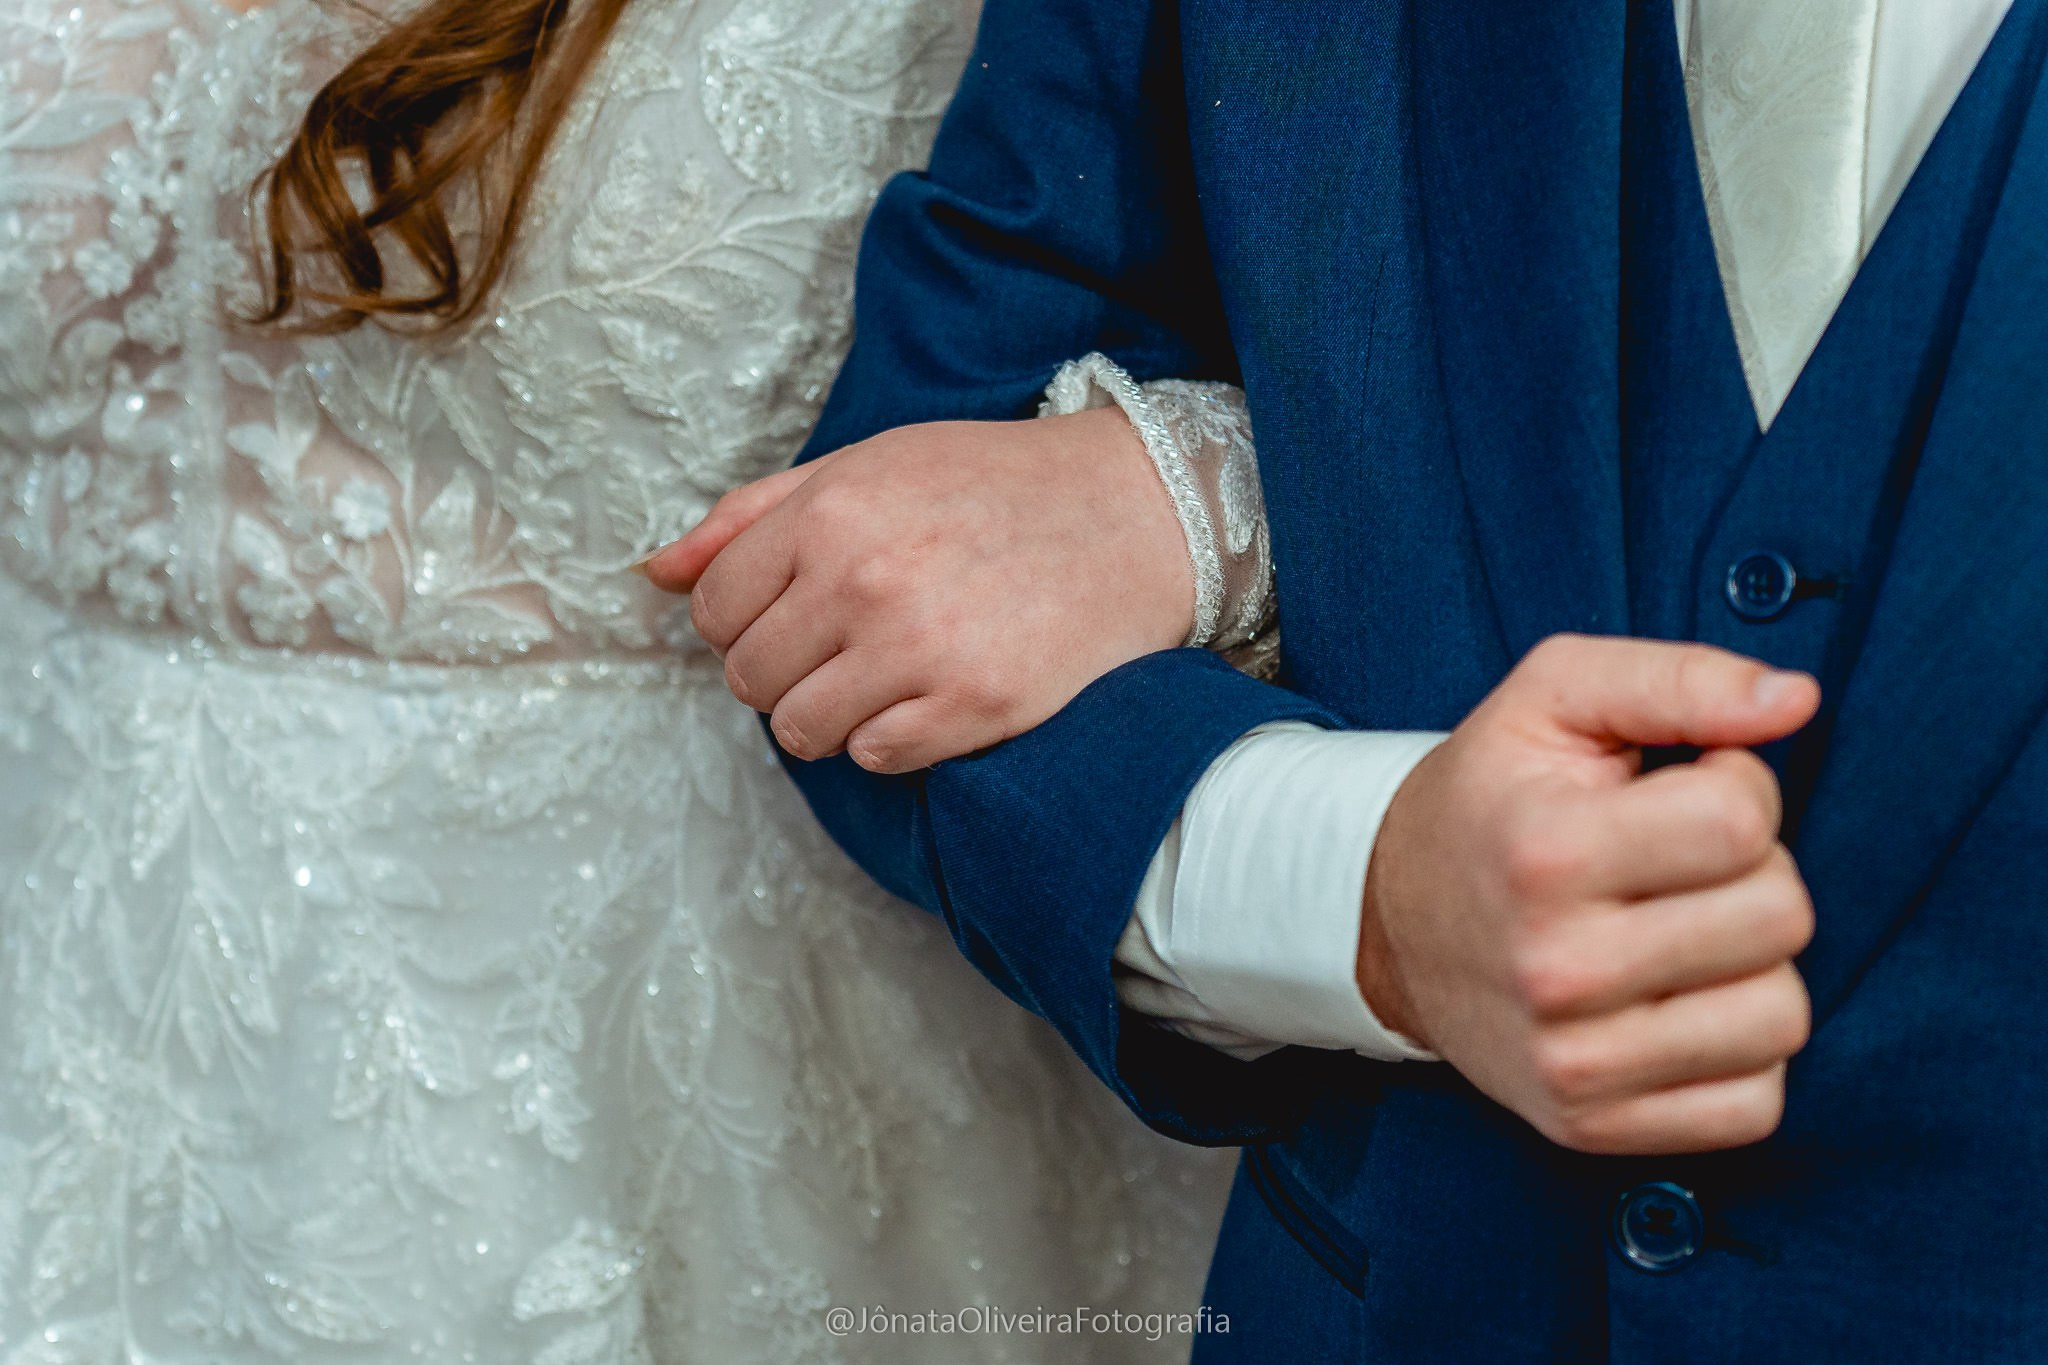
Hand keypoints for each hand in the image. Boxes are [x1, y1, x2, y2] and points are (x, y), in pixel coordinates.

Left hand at [640, 408, 1194, 771]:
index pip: (713, 606)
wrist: (1133, 514)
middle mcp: (864, 580)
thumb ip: (751, 516)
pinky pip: (874, 758)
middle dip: (782, 669)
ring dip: (830, 713)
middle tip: (846, 642)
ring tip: (885, 672)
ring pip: (801, 730)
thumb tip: (653, 571)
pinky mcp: (973, 707)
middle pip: (748, 676)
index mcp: (831, 512)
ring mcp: (919, 649)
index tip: (793, 612)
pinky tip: (929, 695)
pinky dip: (890, 739)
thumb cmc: (990, 484)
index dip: (741, 619)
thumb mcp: (867, 467)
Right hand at [1359, 635, 1822, 1155]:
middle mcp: (1557, 968)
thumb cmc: (1492, 797)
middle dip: (1750, 875)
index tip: (1677, 793)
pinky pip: (1756, 1104)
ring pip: (1782, 1017)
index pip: (1743, 821)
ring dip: (1752, 968)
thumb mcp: (1555, 697)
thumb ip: (1678, 678)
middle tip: (1676, 868)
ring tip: (1682, 937)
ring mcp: (1573, 1062)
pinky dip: (1738, 1055)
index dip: (1735, 788)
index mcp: (1546, 852)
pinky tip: (1678, 1008)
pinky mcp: (1591, 1126)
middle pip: (1780, 917)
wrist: (1389, 922)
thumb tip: (1798, 698)